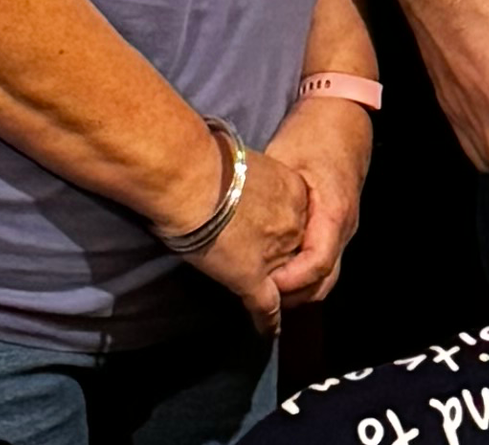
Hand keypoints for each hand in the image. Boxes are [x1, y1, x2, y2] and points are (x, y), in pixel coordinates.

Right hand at [174, 132, 315, 331]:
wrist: (191, 177)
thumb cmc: (207, 161)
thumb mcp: (241, 159)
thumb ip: (245, 174)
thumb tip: (226, 172)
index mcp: (293, 191)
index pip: (297, 219)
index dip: (285, 231)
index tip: (271, 233)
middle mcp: (292, 225)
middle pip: (296, 250)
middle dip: (287, 261)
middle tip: (270, 266)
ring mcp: (275, 255)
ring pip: (286, 281)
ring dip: (280, 291)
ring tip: (272, 300)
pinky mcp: (253, 279)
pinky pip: (266, 307)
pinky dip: (267, 321)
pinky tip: (267, 330)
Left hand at [263, 97, 372, 307]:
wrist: (342, 113)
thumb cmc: (313, 132)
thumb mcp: (285, 158)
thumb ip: (269, 193)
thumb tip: (236, 218)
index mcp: (333, 212)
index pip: (317, 265)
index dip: (289, 282)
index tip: (262, 286)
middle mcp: (344, 227)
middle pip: (324, 280)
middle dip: (292, 294)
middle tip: (257, 295)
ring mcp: (344, 227)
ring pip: (325, 273)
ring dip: (297, 285)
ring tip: (263, 284)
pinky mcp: (336, 223)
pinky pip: (322, 257)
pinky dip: (302, 269)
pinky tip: (276, 264)